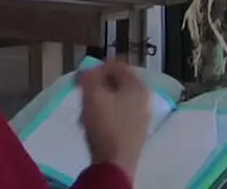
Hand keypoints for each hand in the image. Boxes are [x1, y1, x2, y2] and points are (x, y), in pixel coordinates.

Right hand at [79, 60, 149, 177]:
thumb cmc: (106, 125)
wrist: (115, 163)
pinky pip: (118, 115)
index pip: (117, 65)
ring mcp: (141, 116)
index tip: (82, 76)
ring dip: (98, 102)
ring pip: (115, 100)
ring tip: (86, 112)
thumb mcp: (92, 95)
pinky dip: (104, 116)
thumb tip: (86, 70)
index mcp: (137, 85)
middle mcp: (144, 98)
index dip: (97, 67)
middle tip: (83, 94)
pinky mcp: (134, 132)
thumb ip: (88, 77)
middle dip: (97, 87)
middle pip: (116, 83)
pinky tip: (94, 126)